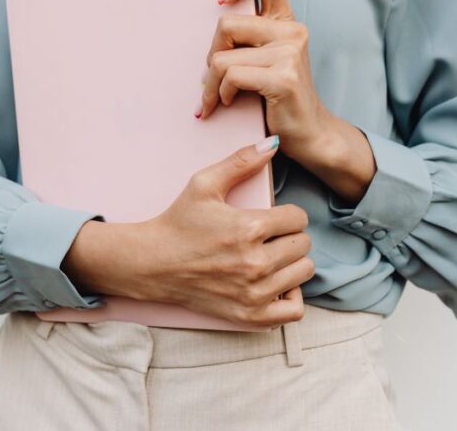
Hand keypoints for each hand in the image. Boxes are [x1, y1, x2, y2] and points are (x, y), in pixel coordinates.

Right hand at [62, 135, 314, 328]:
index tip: (272, 217)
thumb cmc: (178, 222)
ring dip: (292, 263)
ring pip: (303, 273)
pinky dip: (291, 296)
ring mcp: (253, 292)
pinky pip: (293, 310)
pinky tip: (276, 283)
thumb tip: (274, 142)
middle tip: (269, 236)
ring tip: (271, 256)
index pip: (299, 218)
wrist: (152, 263)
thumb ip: (241, 161)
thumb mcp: (204, 183)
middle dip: (290, 236)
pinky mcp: (249, 314)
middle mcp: (254, 263)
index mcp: (248, 228)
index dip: (287, 214)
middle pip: (304, 245)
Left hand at [197, 0, 331, 162]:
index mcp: (286, 21)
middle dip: (211, 54)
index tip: (223, 2)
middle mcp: (292, 31)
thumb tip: (213, 16)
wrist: (309, 134)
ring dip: (210, 83)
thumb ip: (248, 36)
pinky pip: (231, 76)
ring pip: (222, 58)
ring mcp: (290, 53)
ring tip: (216, 96)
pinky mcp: (284, 77)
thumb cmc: (278, 98)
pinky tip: (227, 102)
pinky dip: (220, 93)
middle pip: (226, 25)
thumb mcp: (265, 58)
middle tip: (212, 75)